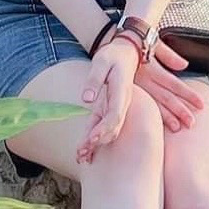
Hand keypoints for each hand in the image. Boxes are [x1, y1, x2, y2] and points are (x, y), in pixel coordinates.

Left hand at [77, 38, 139, 163]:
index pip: (115, 114)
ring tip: (81, 156)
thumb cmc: (113, 56)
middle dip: (99, 141)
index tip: (92, 139)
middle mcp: (123, 103)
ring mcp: (119, 107)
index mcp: (122, 91)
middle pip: (114, 127)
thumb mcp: (101, 62)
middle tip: (82, 154)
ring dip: (97, 144)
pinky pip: (106, 125)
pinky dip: (96, 137)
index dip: (104, 128)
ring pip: (111, 130)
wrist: (126, 52)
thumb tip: (86, 99)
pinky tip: (86, 148)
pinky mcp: (113, 108)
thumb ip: (94, 79)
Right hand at [136, 38, 203, 131]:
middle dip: (180, 110)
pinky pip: (140, 105)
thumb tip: (185, 65)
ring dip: (166, 117)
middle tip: (192, 123)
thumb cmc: (135, 44)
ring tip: (178, 128)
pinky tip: (157, 124)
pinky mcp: (127, 93)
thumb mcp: (153, 44)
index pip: (173, 83)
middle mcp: (144, 79)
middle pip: (165, 97)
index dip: (188, 94)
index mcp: (152, 68)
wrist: (112, 47)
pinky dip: (151, 115)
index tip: (201, 104)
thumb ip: (169, 56)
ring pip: (153, 104)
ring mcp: (135, 87)